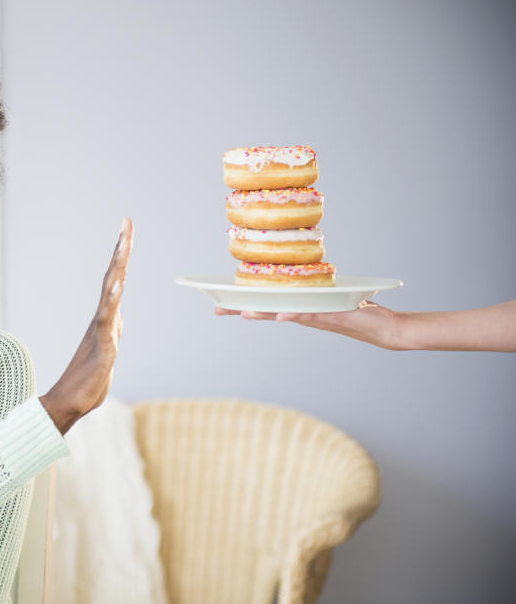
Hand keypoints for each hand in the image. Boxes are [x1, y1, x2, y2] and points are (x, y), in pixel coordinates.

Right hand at [40, 217, 133, 434]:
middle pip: (113, 277)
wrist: (70, 403)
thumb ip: (112, 331)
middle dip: (121, 249)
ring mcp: (100, 331)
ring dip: (118, 267)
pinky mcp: (102, 347)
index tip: (126, 230)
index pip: (115, 280)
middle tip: (127, 222)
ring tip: (124, 243)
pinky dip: (112, 302)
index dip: (121, 256)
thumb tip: (116, 316)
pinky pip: (107, 321)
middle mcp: (101, 319)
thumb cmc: (88, 381)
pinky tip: (118, 286)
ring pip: (110, 292)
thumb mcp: (108, 350)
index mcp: (105, 318)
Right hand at [214, 299, 406, 348]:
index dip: (244, 304)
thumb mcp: (333, 298)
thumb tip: (302, 274)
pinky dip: (294, 315)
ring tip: (243, 311)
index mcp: (301, 310)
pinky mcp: (332, 316)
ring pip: (283, 314)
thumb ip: (316, 291)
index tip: (220, 302)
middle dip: (241, 309)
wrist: (385, 329)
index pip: (268, 306)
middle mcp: (304, 315)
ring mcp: (316, 317)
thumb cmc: (361, 313)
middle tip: (217, 309)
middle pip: (267, 311)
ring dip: (262, 313)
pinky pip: (309, 315)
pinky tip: (281, 314)